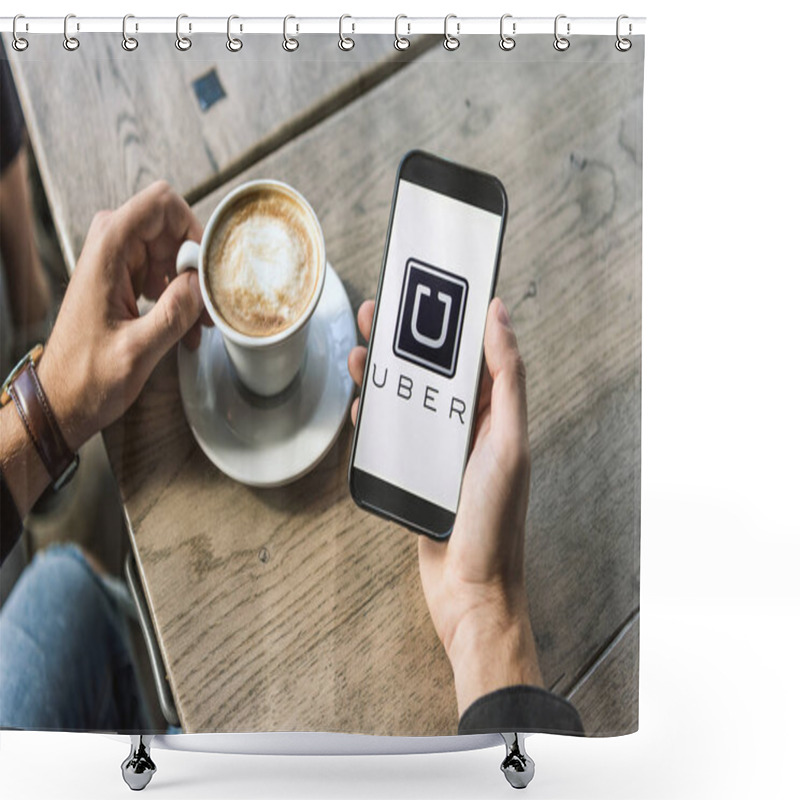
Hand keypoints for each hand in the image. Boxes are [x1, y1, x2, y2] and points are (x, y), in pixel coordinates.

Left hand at [37, 180, 210, 453]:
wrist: (60, 399)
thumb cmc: (87, 379)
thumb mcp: (137, 351)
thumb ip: (173, 314)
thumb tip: (203, 283)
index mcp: (108, 253)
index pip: (161, 204)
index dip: (191, 228)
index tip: (204, 268)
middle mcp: (110, 249)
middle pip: (169, 227)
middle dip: (193, 262)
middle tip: (205, 303)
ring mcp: (114, 263)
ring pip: (168, 251)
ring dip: (188, 284)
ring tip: (197, 324)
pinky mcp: (119, 281)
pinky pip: (159, 272)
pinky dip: (177, 296)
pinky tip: (184, 329)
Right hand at [348, 297, 541, 714]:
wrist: (469, 589)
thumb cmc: (496, 521)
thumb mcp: (508, 443)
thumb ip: (507, 380)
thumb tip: (500, 316)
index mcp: (496, 415)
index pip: (474, 353)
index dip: (453, 319)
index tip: (432, 287)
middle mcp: (468, 428)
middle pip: (432, 372)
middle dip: (406, 340)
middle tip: (379, 311)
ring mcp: (438, 451)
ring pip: (406, 400)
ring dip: (383, 374)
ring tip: (361, 351)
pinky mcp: (414, 473)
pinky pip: (390, 436)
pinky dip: (373, 416)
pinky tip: (360, 403)